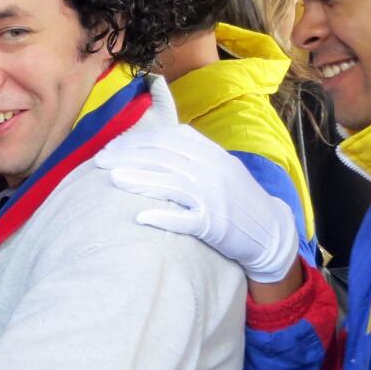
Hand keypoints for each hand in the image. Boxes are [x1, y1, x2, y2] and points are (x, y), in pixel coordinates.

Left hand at [94, 125, 297, 282]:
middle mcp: (213, 171)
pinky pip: (187, 220)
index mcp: (211, 154)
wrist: (270, 230)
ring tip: (113, 179)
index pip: (167, 139)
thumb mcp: (217, 166)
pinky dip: (164, 217)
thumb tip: (149, 140)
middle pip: (165, 158)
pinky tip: (141, 217)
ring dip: (141, 181)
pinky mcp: (216, 225)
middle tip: (100, 162)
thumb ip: (188, 152)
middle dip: (128, 157)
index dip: (135, 141)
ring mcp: (215, 198)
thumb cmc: (234, 198)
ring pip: (173, 184)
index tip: (110, 147)